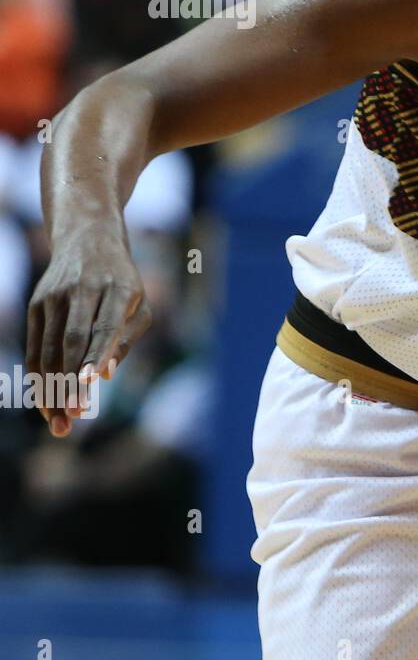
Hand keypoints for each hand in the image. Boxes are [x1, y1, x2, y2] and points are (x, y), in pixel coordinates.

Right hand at [25, 232, 150, 437]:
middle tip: (74, 416)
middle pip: (73, 340)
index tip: (90, 382)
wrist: (87, 237)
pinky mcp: (37, 304)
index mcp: (118, 287)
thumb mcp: (139, 302)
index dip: (97, 354)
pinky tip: (46, 401)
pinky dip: (40, 376)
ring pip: (49, 347)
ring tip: (60, 422)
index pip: (105, 325)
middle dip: (71, 381)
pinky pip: (36, 346)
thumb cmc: (122, 280)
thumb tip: (105, 374)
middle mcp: (83, 289)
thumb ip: (127, 337)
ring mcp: (55, 296)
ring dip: (52, 387)